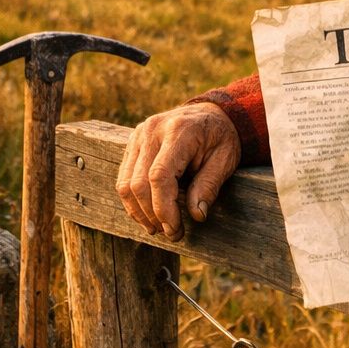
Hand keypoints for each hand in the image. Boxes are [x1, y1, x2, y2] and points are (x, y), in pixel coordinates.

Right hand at [117, 102, 240, 240]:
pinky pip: (123, 177)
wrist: (212, 114)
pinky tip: (148, 213)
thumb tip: (197, 216)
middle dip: (152, 215)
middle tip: (171, 233)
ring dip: (139, 212)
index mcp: (179, 131)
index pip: (159, 176)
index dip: (164, 208)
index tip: (175, 229)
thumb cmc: (220, 138)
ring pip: (125, 183)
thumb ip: (209, 186)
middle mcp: (152, 130)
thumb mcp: (225, 160)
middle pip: (139, 183)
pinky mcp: (132, 142)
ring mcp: (138, 135)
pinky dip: (133, 200)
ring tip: (158, 227)